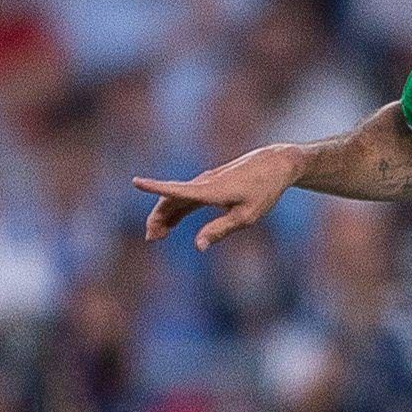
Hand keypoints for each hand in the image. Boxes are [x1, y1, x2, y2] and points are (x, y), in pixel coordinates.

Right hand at [133, 144, 305, 250]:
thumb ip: (220, 230)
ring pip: (176, 198)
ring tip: (156, 236)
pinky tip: (171, 224)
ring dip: (164, 216)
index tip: (136, 182)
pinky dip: (175, 210)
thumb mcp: (246, 216)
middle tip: (151, 239)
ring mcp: (206, 182)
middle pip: (170, 198)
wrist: (276, 164)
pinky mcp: (210, 183)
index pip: (176, 190)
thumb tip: (197, 246)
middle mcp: (203, 183)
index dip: (155, 187)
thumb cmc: (264, 191)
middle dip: (157, 217)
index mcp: (210, 190)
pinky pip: (186, 196)